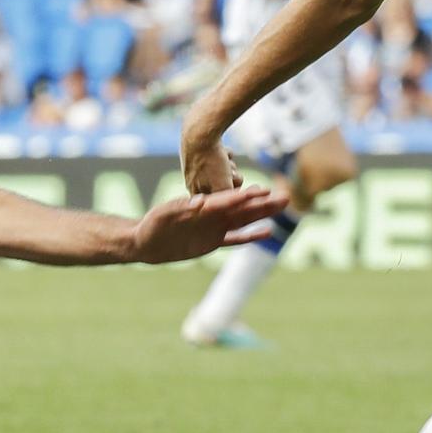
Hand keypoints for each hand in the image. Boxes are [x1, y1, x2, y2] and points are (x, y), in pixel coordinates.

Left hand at [131, 184, 286, 263]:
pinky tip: (267, 232)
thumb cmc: (153, 225)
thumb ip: (183, 207)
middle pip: (243, 209)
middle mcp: (213, 216)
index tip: (263, 191)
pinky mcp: (213, 241)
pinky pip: (235, 238)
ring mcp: (215, 228)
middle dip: (263, 203)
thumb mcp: (166, 214)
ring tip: (282, 207)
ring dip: (263, 215)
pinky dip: (251, 236)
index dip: (246, 196)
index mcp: (203, 207)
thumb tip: (200, 201)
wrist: (146, 241)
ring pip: (244, 221)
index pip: (228, 200)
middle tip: (285, 196)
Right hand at [180, 113, 241, 193]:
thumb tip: (239, 201)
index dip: (228, 191)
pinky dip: (226, 153)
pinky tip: (223, 149)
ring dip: (229, 165)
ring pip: (224, 170)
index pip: (218, 200)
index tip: (232, 184)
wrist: (201, 132)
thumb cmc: (211, 162)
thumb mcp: (222, 187)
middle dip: (229, 177)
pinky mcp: (202, 149)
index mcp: (193, 190)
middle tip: (229, 170)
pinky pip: (222, 156)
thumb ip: (229, 198)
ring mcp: (196, 163)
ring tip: (225, 158)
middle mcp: (192, 179)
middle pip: (223, 184)